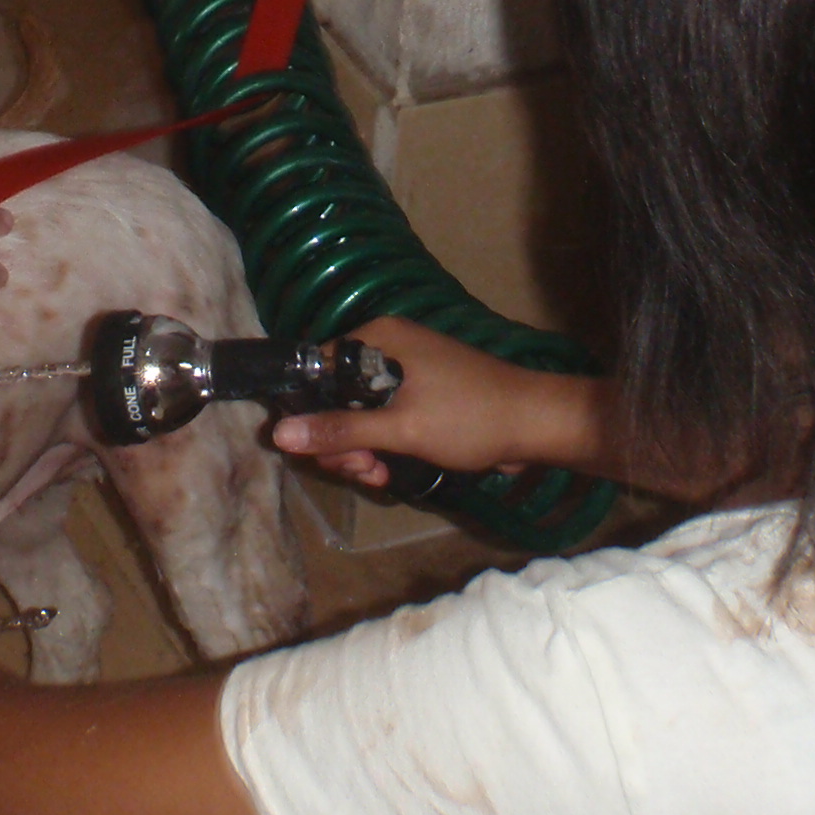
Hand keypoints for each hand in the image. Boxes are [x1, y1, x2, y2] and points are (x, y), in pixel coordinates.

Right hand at [268, 317, 603, 489]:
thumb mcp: (400, 428)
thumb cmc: (468, 417)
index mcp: (379, 339)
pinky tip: (388, 474)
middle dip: (341, 440)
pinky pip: (384, 420)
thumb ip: (341, 430)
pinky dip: (381, 447)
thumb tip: (279, 433)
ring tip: (378, 476)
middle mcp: (389, 348)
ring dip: (361, 451)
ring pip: (360, 414)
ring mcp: (407, 373)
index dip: (311, 411)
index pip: (318, 367)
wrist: (535, 424)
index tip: (322, 450)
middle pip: (337, 396)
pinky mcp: (422, 396)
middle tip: (361, 471)